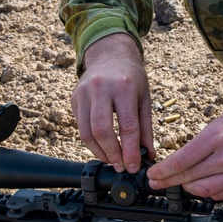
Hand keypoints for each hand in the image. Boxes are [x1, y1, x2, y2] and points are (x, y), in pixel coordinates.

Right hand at [71, 33, 152, 173]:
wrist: (110, 55)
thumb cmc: (131, 77)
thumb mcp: (144, 99)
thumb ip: (145, 128)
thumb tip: (148, 155)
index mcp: (124, 87)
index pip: (127, 126)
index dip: (130, 151)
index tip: (134, 166)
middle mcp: (101, 88)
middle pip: (102, 130)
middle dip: (112, 154)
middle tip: (121, 166)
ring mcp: (84, 92)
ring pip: (86, 132)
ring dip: (99, 152)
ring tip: (112, 160)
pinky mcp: (74, 98)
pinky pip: (80, 126)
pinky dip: (91, 141)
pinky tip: (102, 147)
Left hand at [146, 100, 222, 198]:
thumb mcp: (221, 122)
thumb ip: (202, 143)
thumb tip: (181, 162)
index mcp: (218, 136)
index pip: (181, 161)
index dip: (163, 172)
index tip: (154, 175)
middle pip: (189, 178)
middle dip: (170, 182)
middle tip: (159, 183)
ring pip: (204, 191)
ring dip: (190, 189)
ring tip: (182, 184)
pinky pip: (222, 195)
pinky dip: (210, 192)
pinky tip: (205, 186)